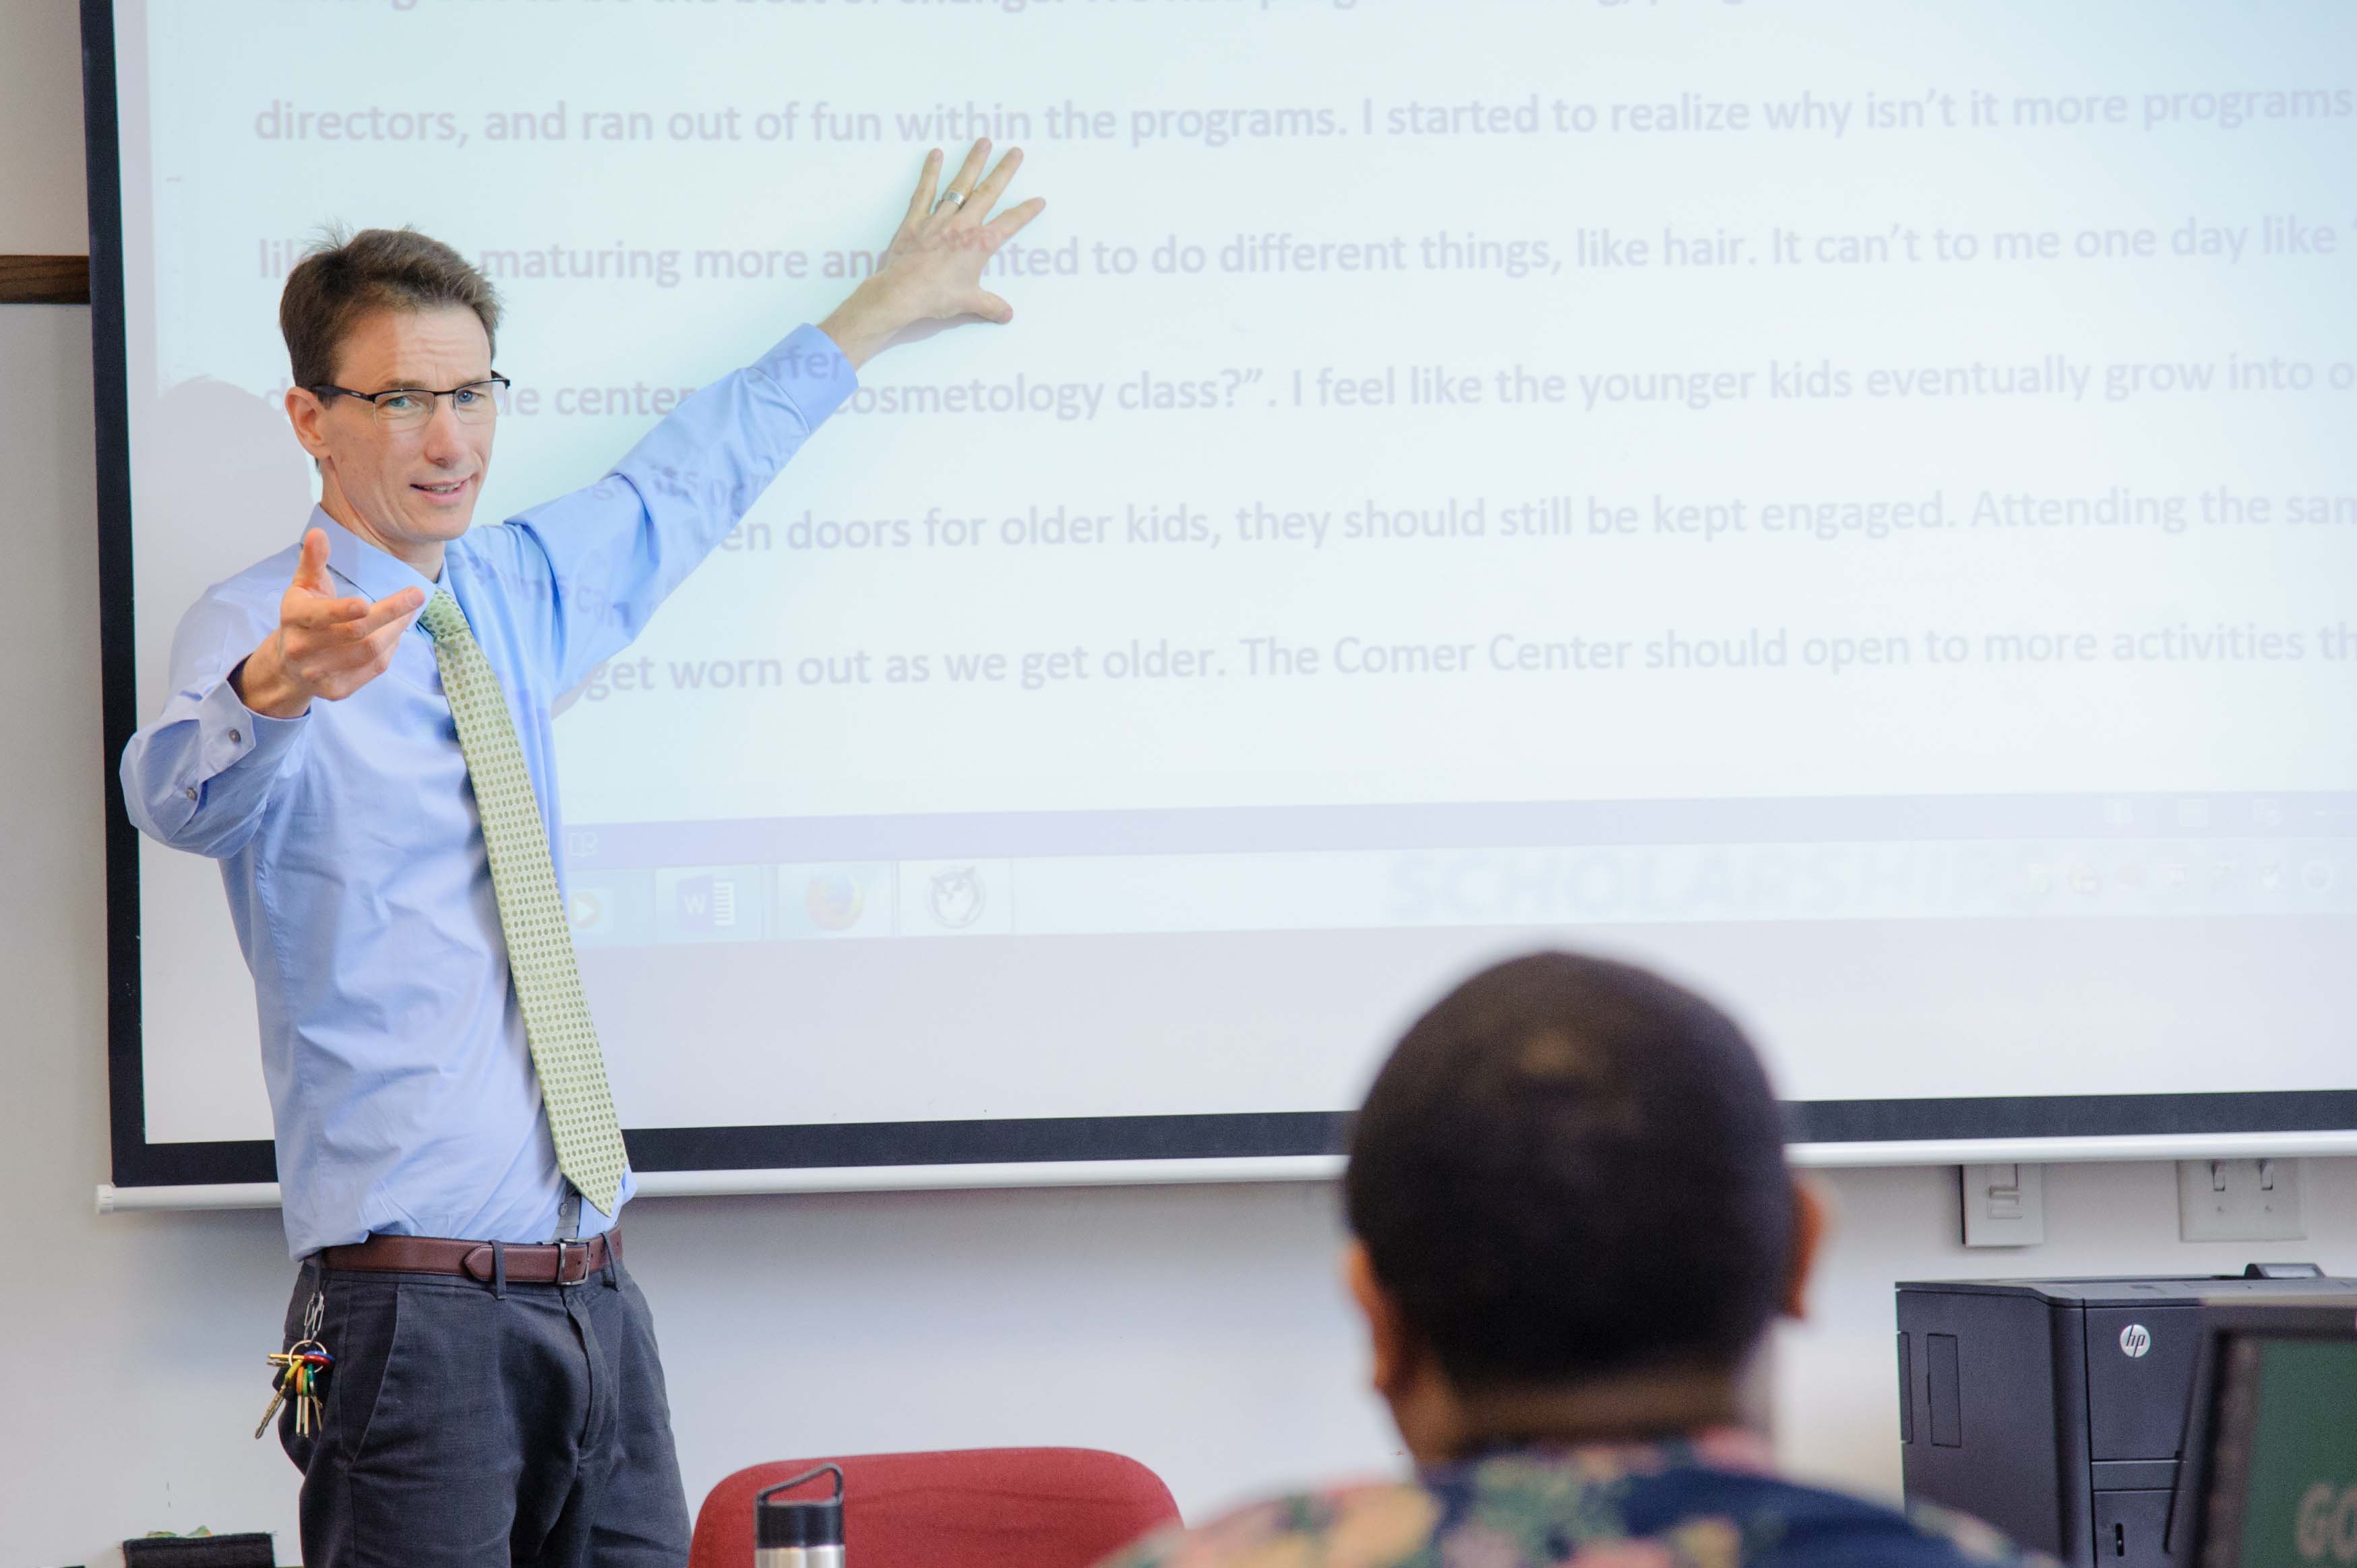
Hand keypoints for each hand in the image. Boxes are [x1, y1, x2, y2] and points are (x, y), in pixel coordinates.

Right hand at [231, 528, 425, 717]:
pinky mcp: (337, 690)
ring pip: (370, 652)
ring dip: (396, 629)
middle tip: (417, 595)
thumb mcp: (303, 587)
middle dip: (391, 613)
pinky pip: (374, 668)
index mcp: (294, 619)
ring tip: (409, 611)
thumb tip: (319, 533)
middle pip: (356, 633)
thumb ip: (313, 561)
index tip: (366, 602)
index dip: (342, 611)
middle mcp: (303, 649)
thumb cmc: (302, 618)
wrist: (288, 665)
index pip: (320, 616)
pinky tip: (395, 633)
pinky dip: (390, 648)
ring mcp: (320, 673)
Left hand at [817, 140, 1046, 368]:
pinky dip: (930, 172)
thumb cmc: (937, 297)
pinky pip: (925, 191)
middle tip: (1015, 152)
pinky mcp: (916, 219)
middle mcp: (963, 225)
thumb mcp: (969, 303)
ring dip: (973, 163)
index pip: (1010, 224)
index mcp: (980, 244)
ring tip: (983, 142)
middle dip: (1004, 171)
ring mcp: (939, 218)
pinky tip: (935, 154)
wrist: (903, 292)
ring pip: (960, 185)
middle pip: (988, 192)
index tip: (1038, 200)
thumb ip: (990, 305)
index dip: (1026, 212)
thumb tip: (1006, 314)